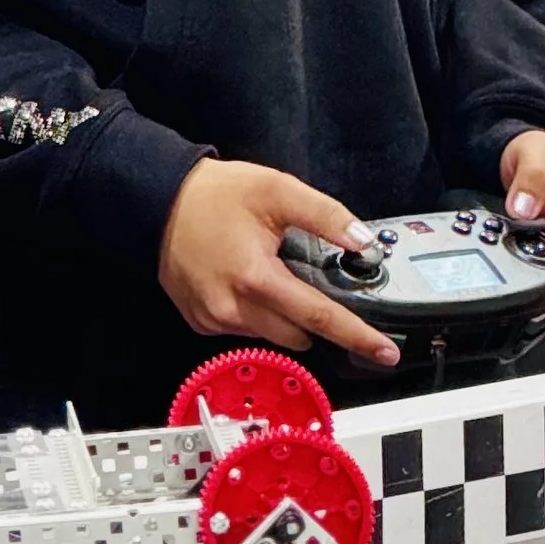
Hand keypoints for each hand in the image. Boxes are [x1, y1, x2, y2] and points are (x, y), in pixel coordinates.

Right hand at [157, 158, 401, 365]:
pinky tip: (243, 282)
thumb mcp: (278, 190)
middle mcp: (233, 309)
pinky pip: (243, 330)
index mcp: (257, 278)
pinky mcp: (199, 322)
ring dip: (282, 315)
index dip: (357, 335)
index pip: (320, 317)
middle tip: (307, 281)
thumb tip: (362, 243)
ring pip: (270, 335)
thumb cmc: (217, 194)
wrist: (158, 199)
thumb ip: (325, 216)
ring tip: (268, 274)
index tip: (386, 353)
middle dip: (313, 317)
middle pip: (298, 335)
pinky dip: (254, 313)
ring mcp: (213, 320)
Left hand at [500, 130, 544, 342]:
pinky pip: (539, 284)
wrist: (516, 150)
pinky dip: (531, 301)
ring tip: (525, 336)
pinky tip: (515, 314)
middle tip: (540, 340)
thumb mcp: (534, 153)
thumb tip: (524, 206)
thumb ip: (531, 176)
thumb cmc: (532, 150)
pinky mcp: (538, 256)